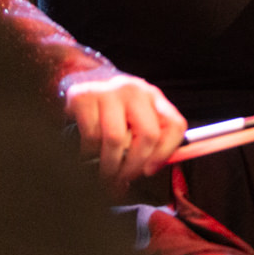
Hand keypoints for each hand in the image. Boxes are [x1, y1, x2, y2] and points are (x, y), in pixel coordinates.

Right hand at [65, 73, 187, 190]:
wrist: (78, 76)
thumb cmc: (110, 106)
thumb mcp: (134, 117)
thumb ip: (147, 141)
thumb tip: (148, 172)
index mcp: (154, 97)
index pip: (175, 125)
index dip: (165, 154)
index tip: (150, 171)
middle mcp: (135, 91)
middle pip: (148, 135)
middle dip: (134, 166)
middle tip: (122, 179)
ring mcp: (110, 92)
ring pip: (116, 139)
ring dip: (110, 165)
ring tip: (105, 173)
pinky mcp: (84, 97)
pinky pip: (91, 135)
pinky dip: (89, 153)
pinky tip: (88, 154)